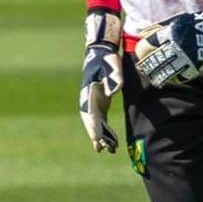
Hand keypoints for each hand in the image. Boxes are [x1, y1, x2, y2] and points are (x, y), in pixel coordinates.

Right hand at [79, 9, 122, 152]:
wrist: (102, 51)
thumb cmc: (107, 59)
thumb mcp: (111, 66)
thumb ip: (112, 78)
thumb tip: (113, 91)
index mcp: (89, 93)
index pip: (90, 115)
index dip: (93, 128)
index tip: (96, 141)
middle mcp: (89, 100)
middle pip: (91, 123)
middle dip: (96, 136)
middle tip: (102, 150)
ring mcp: (93, 102)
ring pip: (96, 124)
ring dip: (102, 136)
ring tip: (110, 150)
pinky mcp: (100, 103)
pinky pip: (101, 121)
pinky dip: (105, 131)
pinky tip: (112, 141)